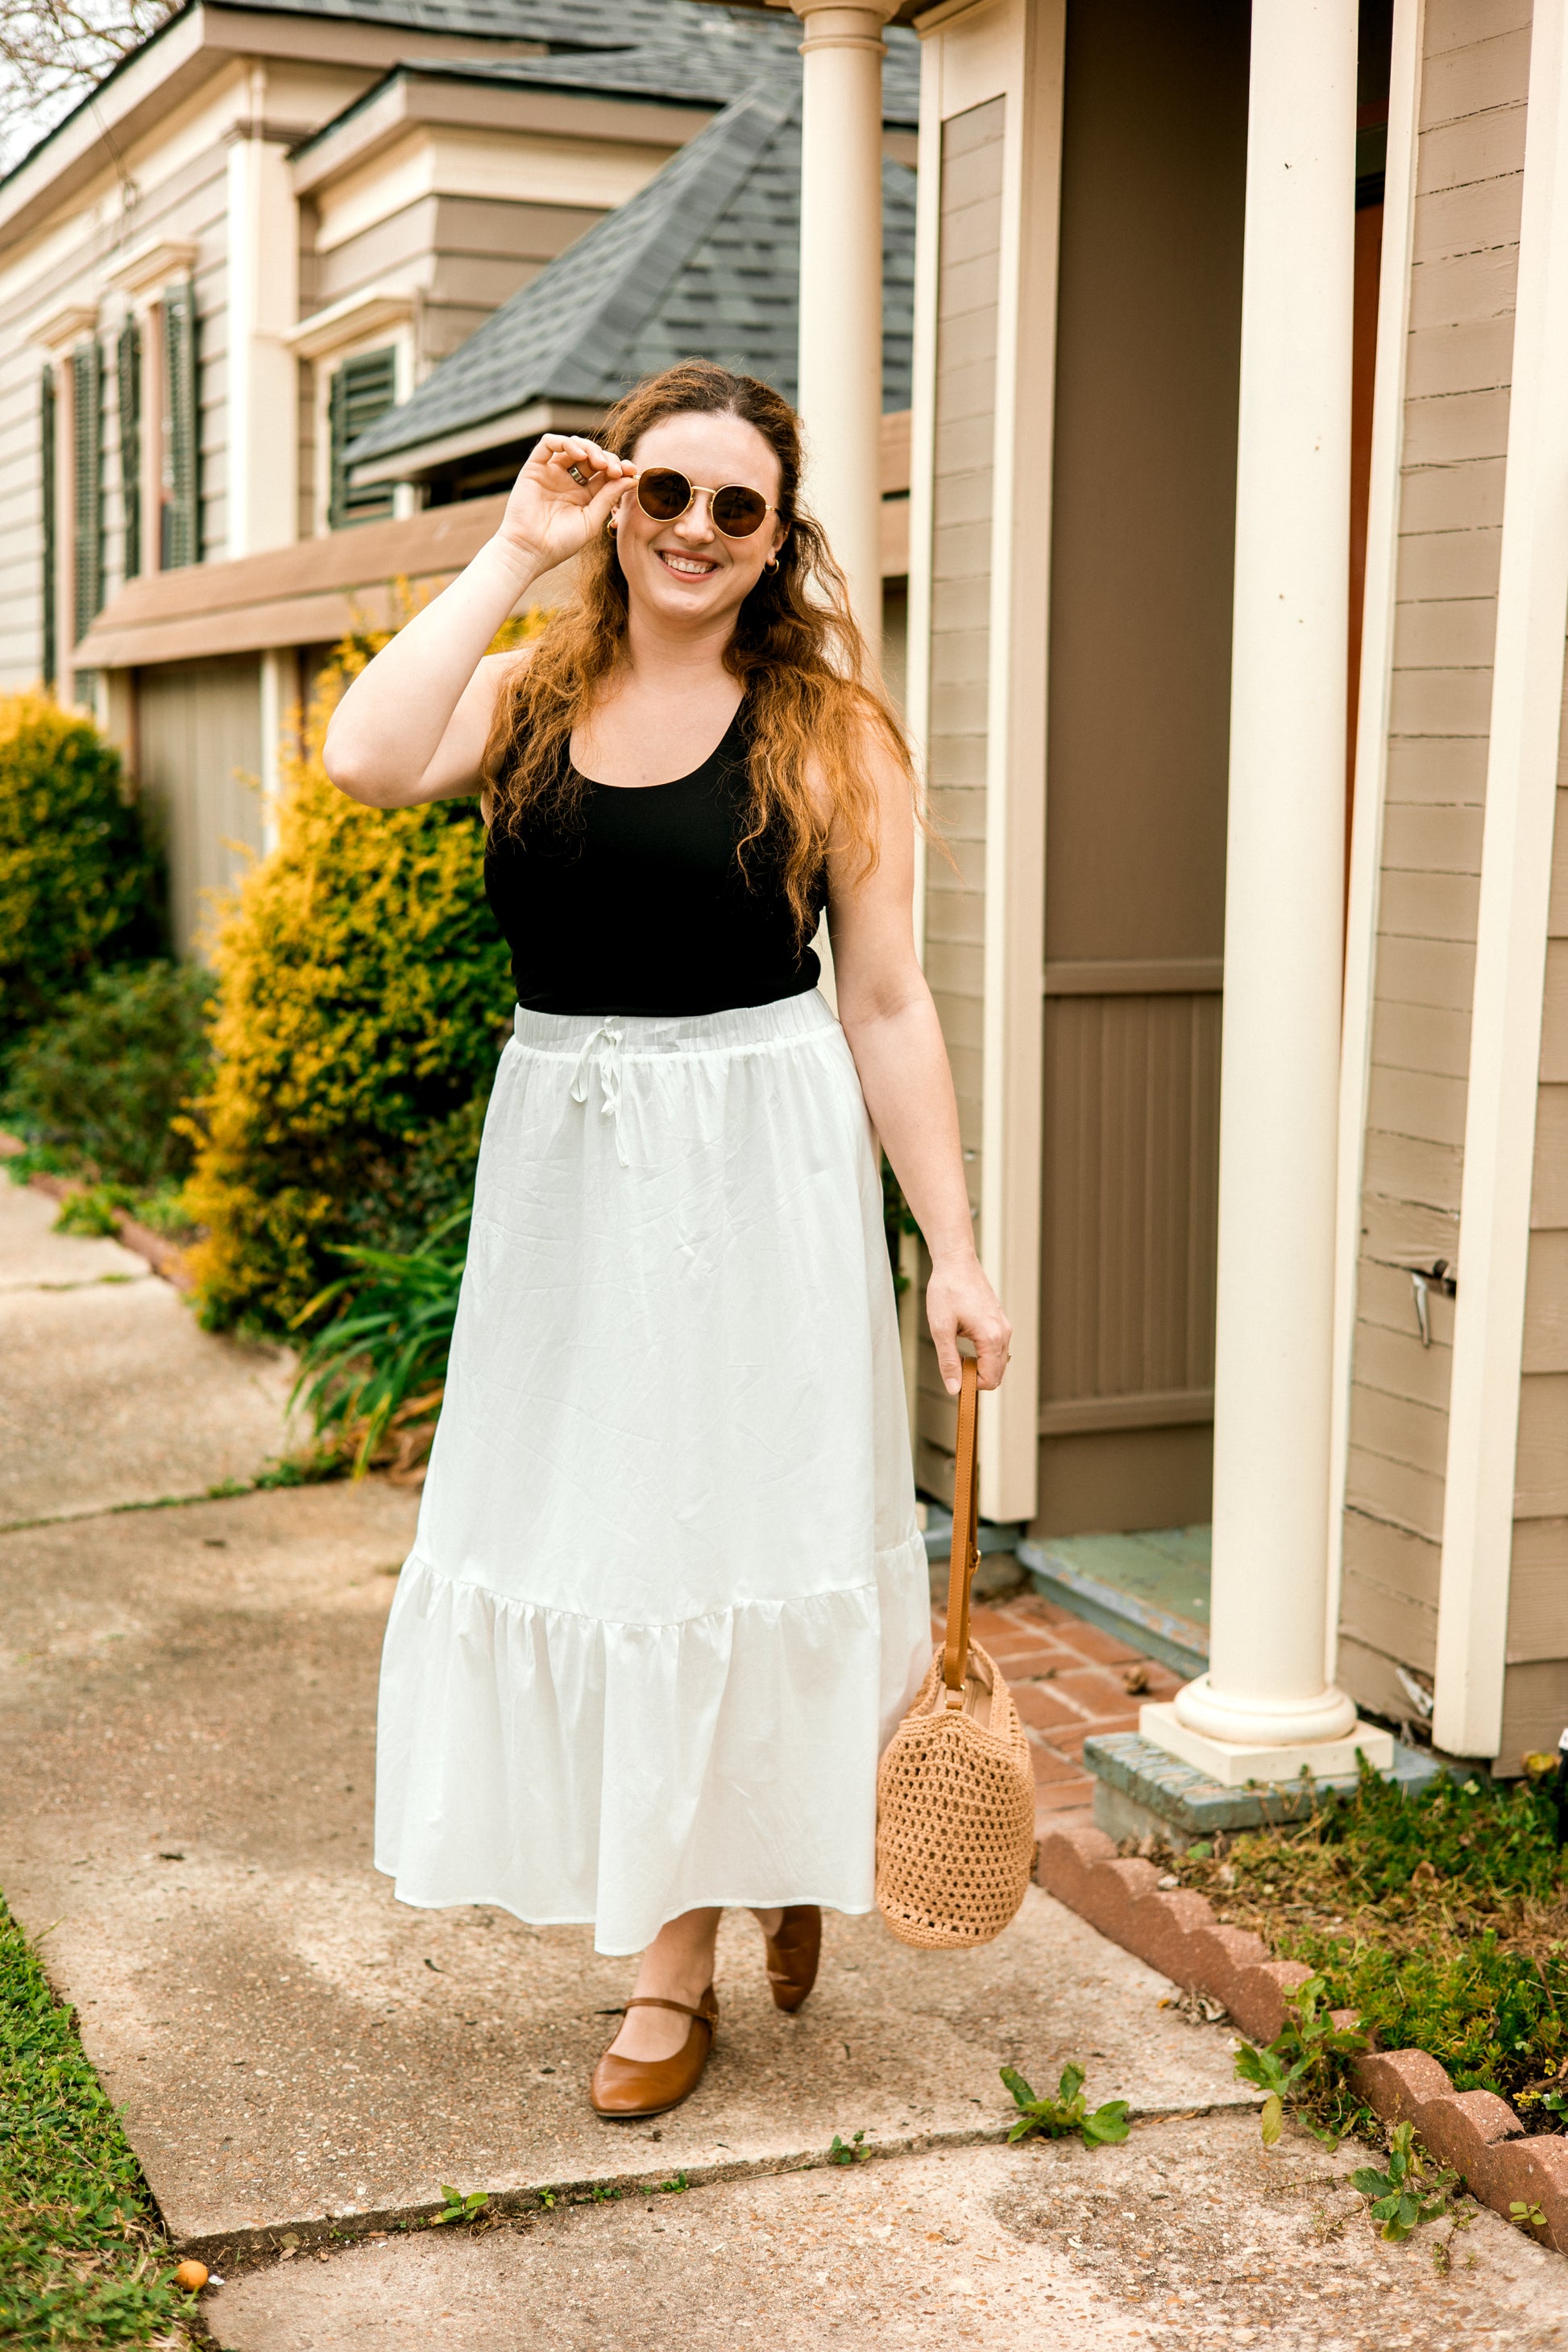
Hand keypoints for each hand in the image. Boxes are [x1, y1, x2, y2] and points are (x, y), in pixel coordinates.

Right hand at [496, 434, 633, 570]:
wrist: (530, 550)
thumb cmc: (561, 542)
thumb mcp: (591, 520)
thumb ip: (609, 497)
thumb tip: (631, 478)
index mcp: (584, 495)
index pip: (605, 472)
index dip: (620, 468)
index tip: (631, 472)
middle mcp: (568, 481)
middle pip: (592, 457)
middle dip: (607, 458)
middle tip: (615, 469)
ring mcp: (551, 473)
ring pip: (573, 446)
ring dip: (590, 448)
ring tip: (599, 463)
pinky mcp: (534, 468)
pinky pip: (548, 444)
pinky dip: (565, 442)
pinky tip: (579, 454)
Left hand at [927, 1255, 1010, 1393]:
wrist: (956, 1262)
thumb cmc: (947, 1290)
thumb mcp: (941, 1328)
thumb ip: (948, 1361)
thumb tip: (954, 1388)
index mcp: (991, 1336)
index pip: (990, 1379)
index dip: (971, 1385)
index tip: (953, 1376)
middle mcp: (1004, 1333)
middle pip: (998, 1374)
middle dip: (976, 1378)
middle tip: (953, 1365)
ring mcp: (1004, 1326)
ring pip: (999, 1363)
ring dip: (979, 1366)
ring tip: (957, 1353)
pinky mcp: (1000, 1321)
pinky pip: (997, 1349)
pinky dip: (983, 1355)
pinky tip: (965, 1342)